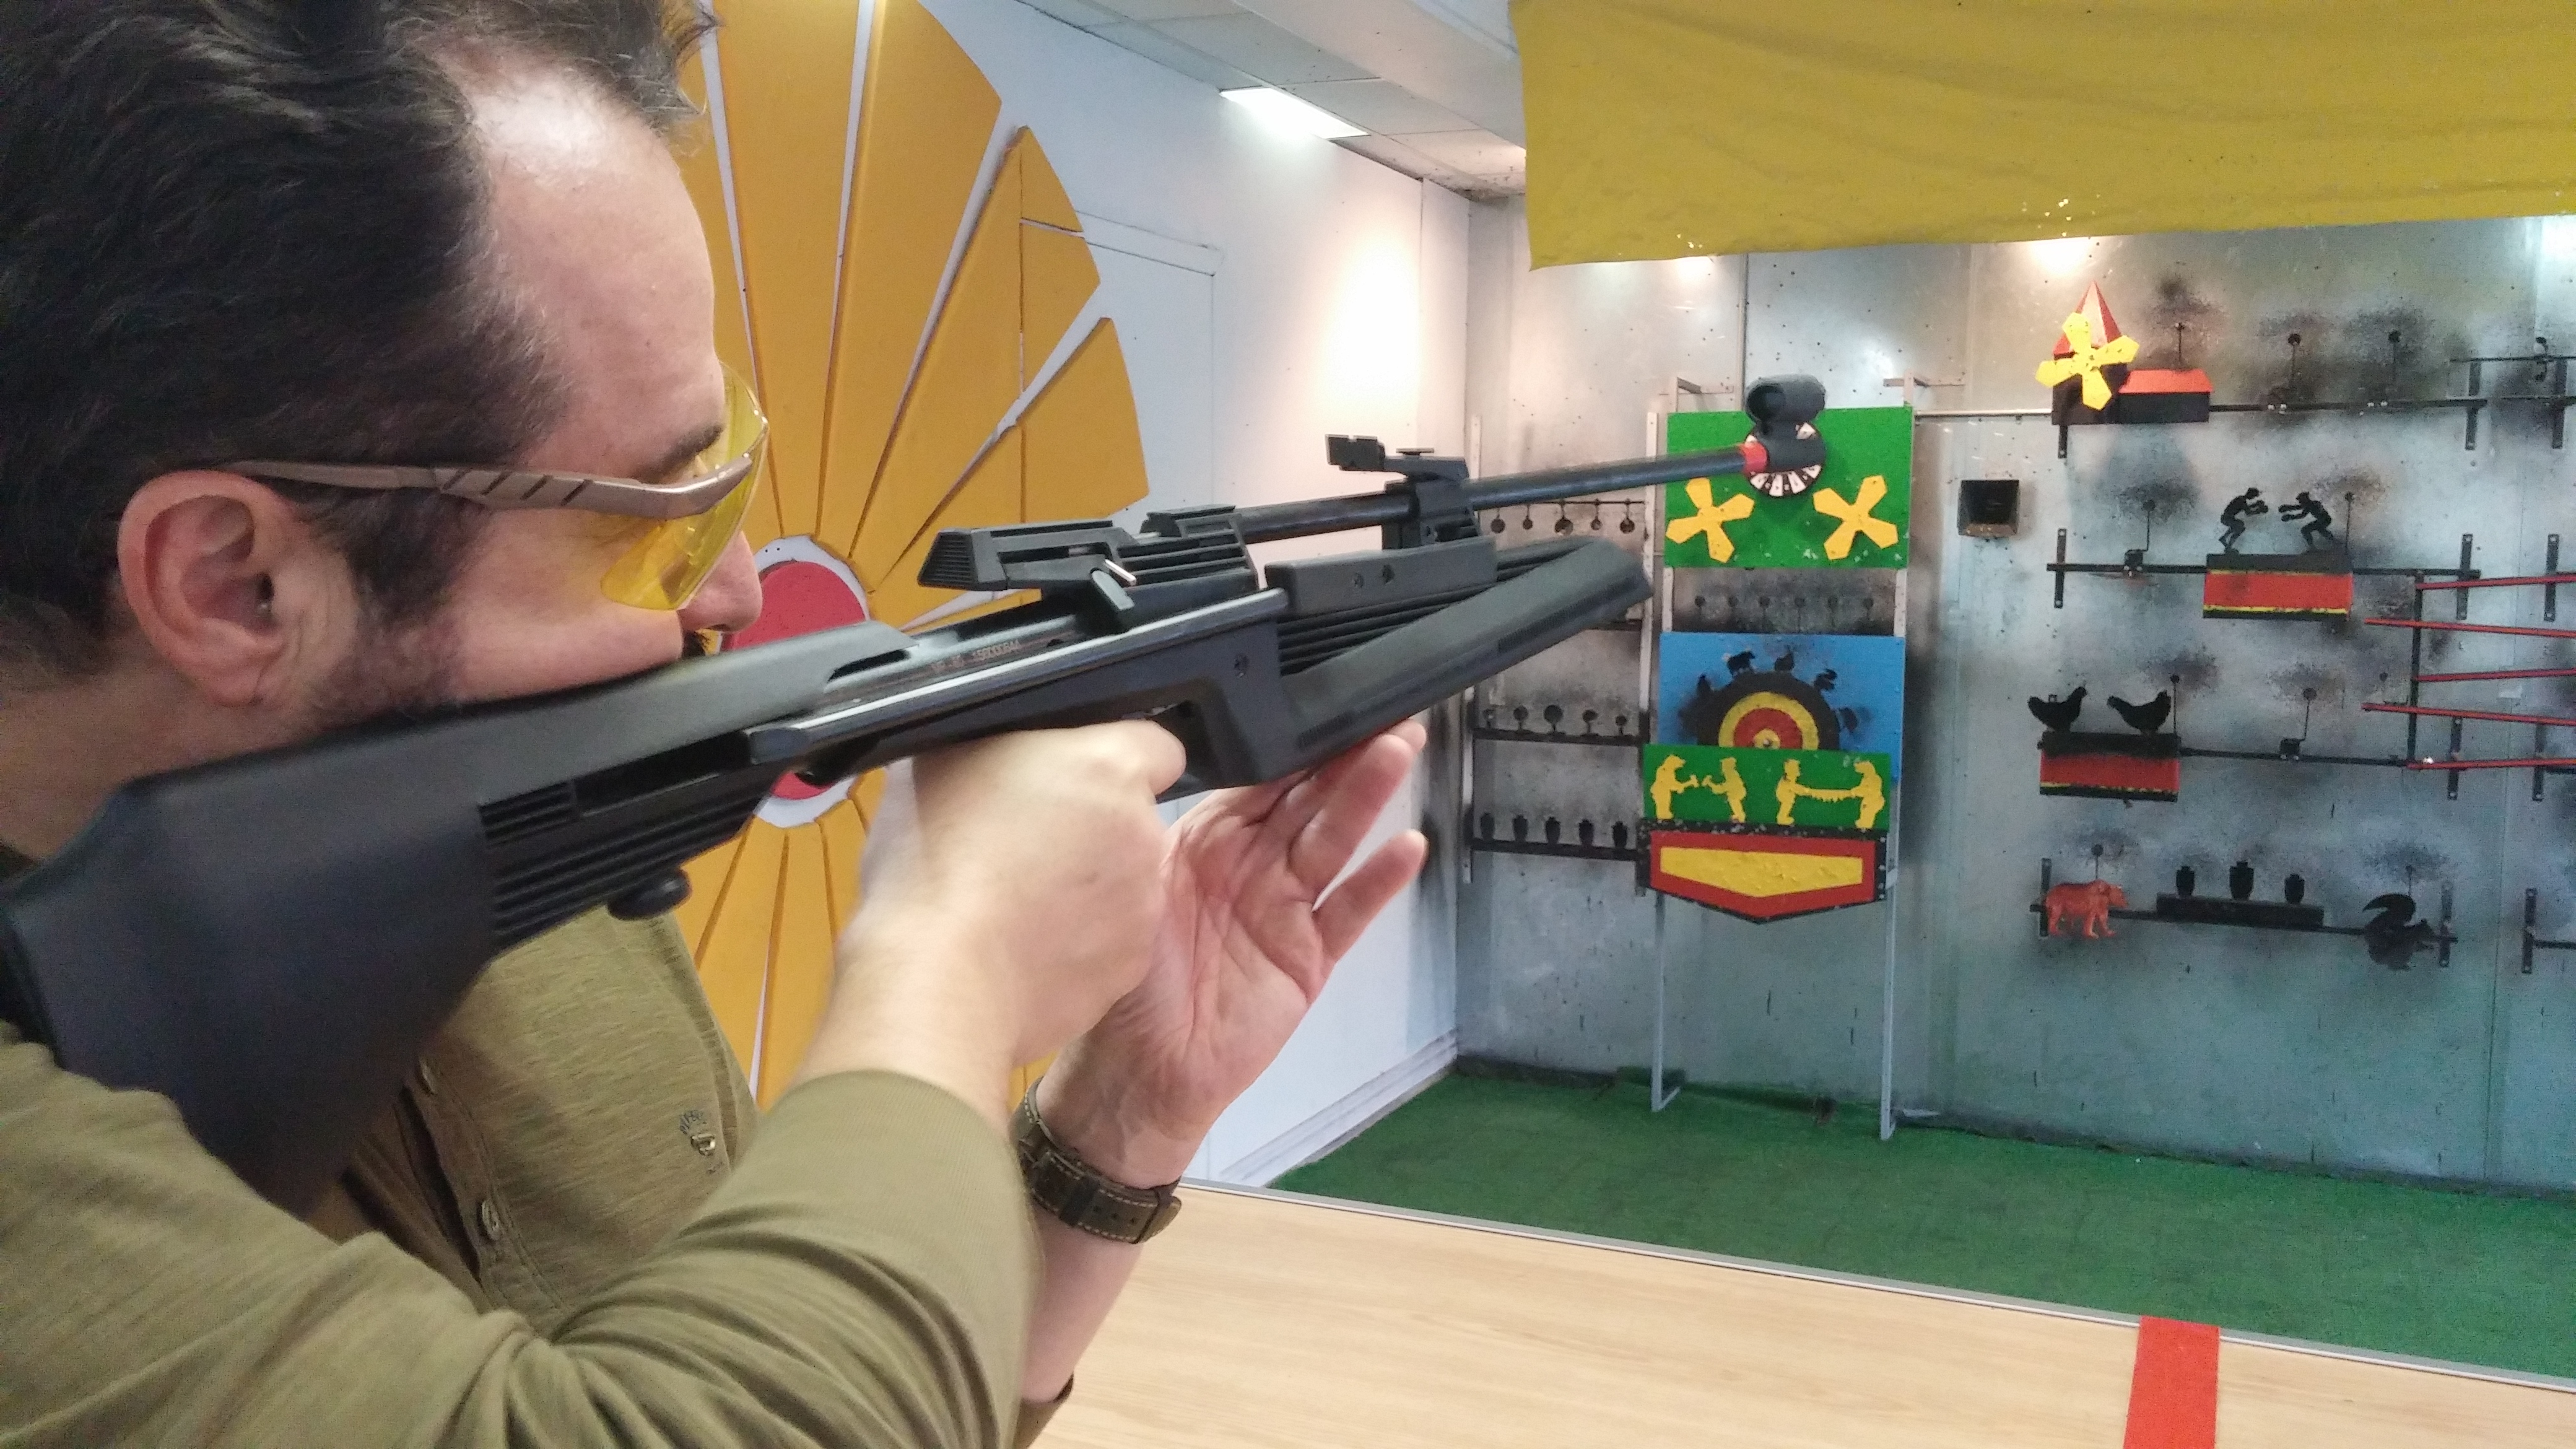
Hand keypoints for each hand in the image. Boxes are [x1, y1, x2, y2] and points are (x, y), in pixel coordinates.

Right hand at [798, 722, 1184, 1117]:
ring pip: (1123, 879)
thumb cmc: (934, 861)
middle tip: (1024, 841)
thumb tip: (1003, 741)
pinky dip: (1079, 940)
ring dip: (1085, 882)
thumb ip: (998, 740)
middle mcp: (1143, 831)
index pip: (1152, 742)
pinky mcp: (1130, 965)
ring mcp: (1143, 904)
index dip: (1108, 757)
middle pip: (1132, 814)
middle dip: (1090, 824)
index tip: (1066, 777)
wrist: (938, 981)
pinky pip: (1109, 939)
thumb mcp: (944, 759)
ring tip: (1016, 898)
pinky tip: (1024, 944)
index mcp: (1109, 766)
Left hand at [1036, 719, 1429, 1182]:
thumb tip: (1156, 747)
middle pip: (1307, 802)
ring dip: (1366, 798)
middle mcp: (1249, 868)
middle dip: (1345, 757)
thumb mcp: (1131, 887)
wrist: (1139, 1073)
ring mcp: (1283, 912)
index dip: (1294, 743)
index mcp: (1203, 843)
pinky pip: (1348, 913)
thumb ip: (1151, 821)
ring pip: (1332, 843)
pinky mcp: (1307, 958)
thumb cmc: (1123, 983)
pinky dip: (1378, 882)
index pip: (1259, 779)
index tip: (1328, 702)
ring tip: (1399, 751)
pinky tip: (1408, 847)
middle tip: (1386, 713)